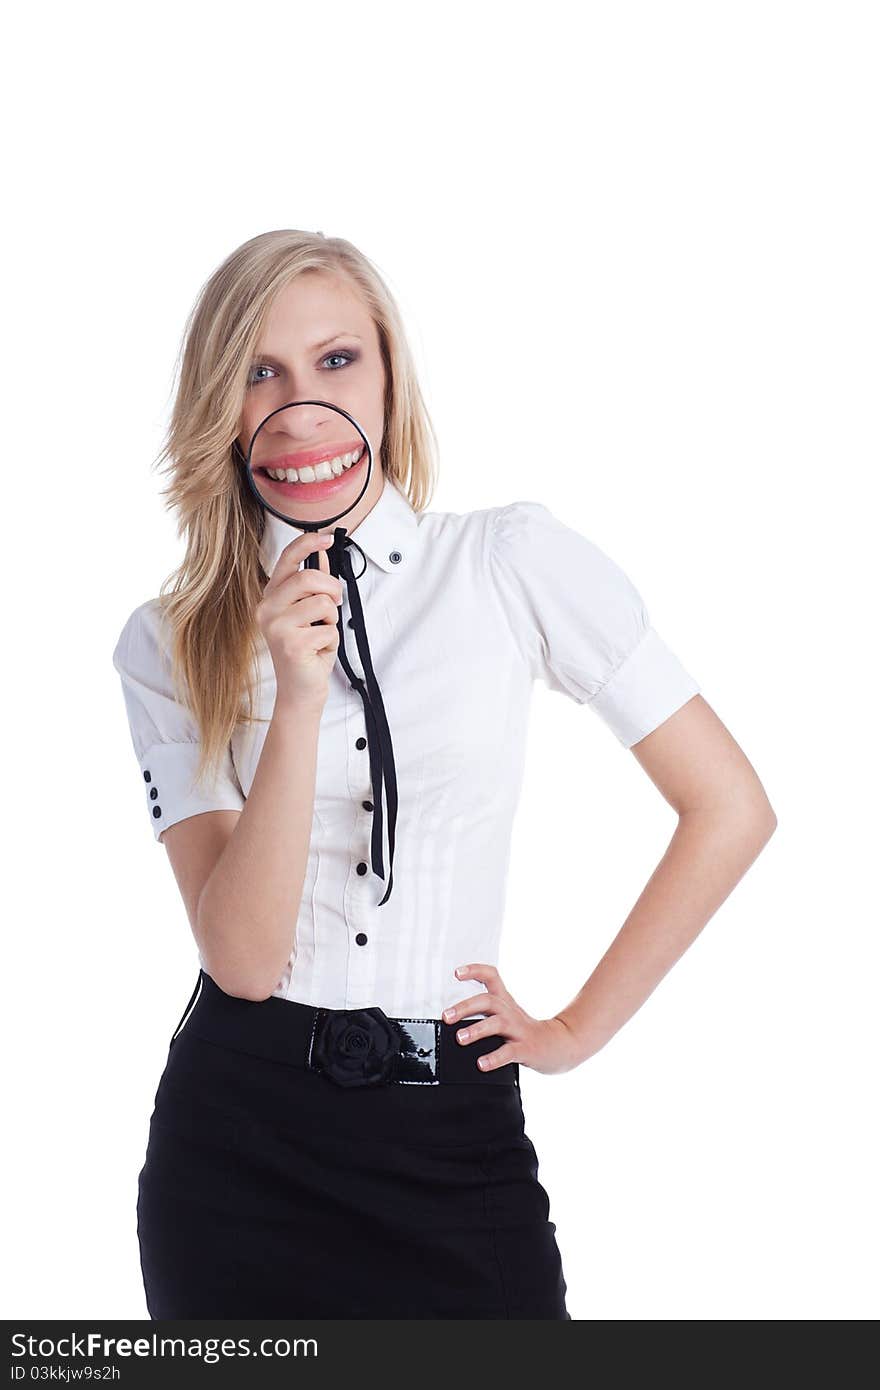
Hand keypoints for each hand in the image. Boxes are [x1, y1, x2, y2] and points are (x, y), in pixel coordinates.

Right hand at [256, 531, 343, 712]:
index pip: (287, 559)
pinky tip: (319, 651)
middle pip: (309, 577)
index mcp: (271, 597)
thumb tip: (322, 555)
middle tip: (335, 605)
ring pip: (323, 603)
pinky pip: (329, 629)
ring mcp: (276, 627)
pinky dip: (332, 640)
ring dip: (332, 619)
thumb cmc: (306, 650)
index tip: (327, 537)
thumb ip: (314, 585)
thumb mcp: (310, 613)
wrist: (300, 690)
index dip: (308, 543)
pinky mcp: (291, 644)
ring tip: (322, 633)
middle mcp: (267, 609)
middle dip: (332, 589)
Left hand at [442, 963, 582, 1075]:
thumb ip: (483, 1010)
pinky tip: (481, 1064)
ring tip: (460, 1038)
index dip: (475, 971)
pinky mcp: (525, 1049)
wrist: (558, 1046)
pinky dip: (494, 1058)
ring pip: (497, 1024)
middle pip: (489, 1001)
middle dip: (466, 1007)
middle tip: (447, 1016)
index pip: (492, 976)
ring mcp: (519, 1030)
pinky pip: (509, 1052)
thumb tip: (451, 1014)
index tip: (457, 972)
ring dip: (477, 1030)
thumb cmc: (524, 1031)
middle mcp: (510, 1012)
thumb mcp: (506, 1014)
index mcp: (505, 1001)